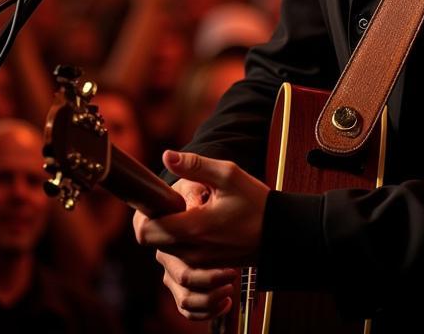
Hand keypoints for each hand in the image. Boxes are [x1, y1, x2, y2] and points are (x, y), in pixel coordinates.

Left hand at [134, 151, 268, 316]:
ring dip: (168, 230)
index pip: (145, 231)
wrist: (279, 234)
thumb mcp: (228, 175)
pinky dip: (180, 241)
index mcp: (193, 228)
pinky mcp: (205, 267)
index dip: (143, 213)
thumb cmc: (256, 202)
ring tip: (188, 211)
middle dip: (155, 220)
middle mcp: (191, 251)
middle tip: (172, 200)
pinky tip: (197, 223)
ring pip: (164, 249)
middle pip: (151, 241)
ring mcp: (198, 262)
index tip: (156, 197)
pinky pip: (180, 256)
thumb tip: (167, 156)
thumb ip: (194, 165)